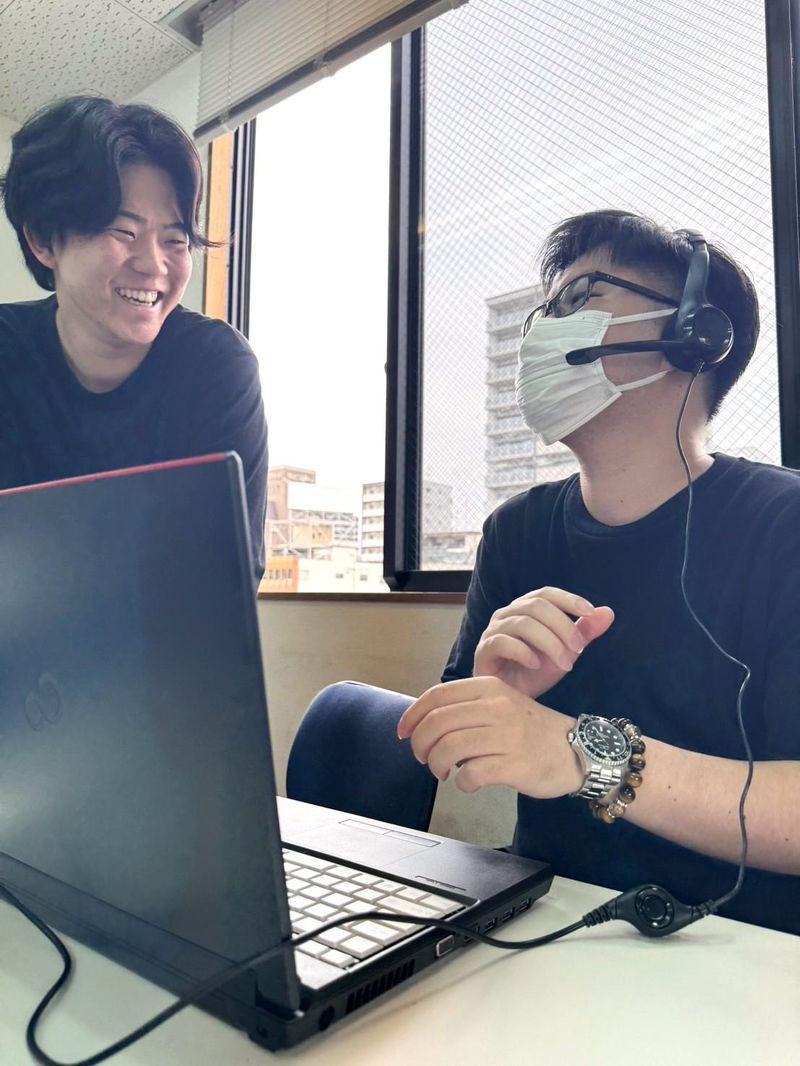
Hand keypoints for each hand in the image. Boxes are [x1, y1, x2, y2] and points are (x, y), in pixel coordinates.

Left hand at [397, 676, 582, 798]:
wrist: (576, 750)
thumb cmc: (531, 730)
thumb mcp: (501, 704)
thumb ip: (467, 709)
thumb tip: (423, 726)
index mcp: (490, 687)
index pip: (437, 695)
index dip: (412, 715)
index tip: (403, 732)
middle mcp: (497, 707)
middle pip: (438, 723)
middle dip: (421, 745)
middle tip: (424, 758)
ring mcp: (507, 735)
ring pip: (450, 748)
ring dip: (437, 765)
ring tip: (444, 772)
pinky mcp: (516, 764)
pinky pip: (472, 774)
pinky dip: (462, 783)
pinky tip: (469, 782)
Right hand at [474, 587, 614, 698]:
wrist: (511, 702)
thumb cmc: (535, 673)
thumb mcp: (566, 652)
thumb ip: (584, 633)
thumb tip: (608, 612)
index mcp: (526, 609)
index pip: (546, 593)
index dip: (568, 599)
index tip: (590, 612)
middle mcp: (507, 614)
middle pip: (536, 606)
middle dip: (562, 626)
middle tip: (579, 650)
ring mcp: (492, 631)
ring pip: (522, 623)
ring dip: (549, 642)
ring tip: (564, 664)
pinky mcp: (483, 651)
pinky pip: (502, 642)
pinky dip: (523, 651)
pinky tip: (536, 665)